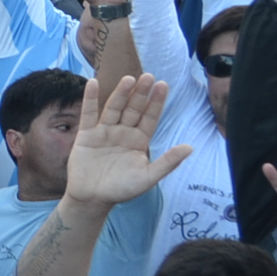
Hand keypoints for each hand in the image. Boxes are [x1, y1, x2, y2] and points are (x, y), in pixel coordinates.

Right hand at [64, 75, 193, 205]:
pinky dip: (90, 99)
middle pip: (133, 109)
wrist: (92, 199)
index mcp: (139, 141)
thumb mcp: (148, 177)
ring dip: (121, 93)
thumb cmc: (122, 190)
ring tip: (129, 79)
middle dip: (141, 93)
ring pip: (114, 108)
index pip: (150, 117)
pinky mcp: (86, 135)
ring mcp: (104, 132)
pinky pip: (88, 114)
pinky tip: (93, 83)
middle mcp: (123, 132)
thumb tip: (190, 147)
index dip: (156, 102)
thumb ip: (167, 162)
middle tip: (149, 76)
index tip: (163, 85)